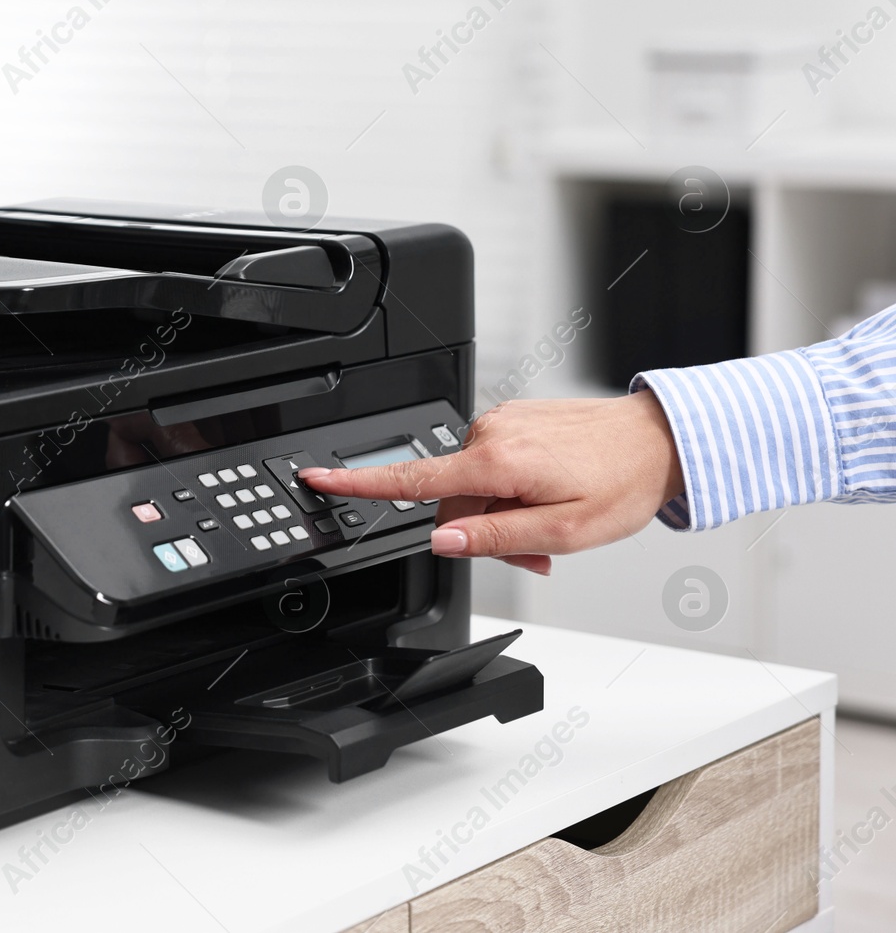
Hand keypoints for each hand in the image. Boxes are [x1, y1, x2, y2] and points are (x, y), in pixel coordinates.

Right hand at [298, 392, 684, 574]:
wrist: (660, 440)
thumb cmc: (622, 485)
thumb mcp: (562, 533)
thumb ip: (494, 538)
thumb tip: (443, 539)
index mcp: (497, 463)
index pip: (410, 480)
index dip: (357, 483)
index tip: (316, 477)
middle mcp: (491, 434)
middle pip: (451, 499)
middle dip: (481, 531)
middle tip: (534, 556)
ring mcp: (503, 423)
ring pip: (473, 486)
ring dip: (500, 512)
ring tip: (549, 530)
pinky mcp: (515, 420)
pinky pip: (492, 464)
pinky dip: (511, 489)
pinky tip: (548, 499)